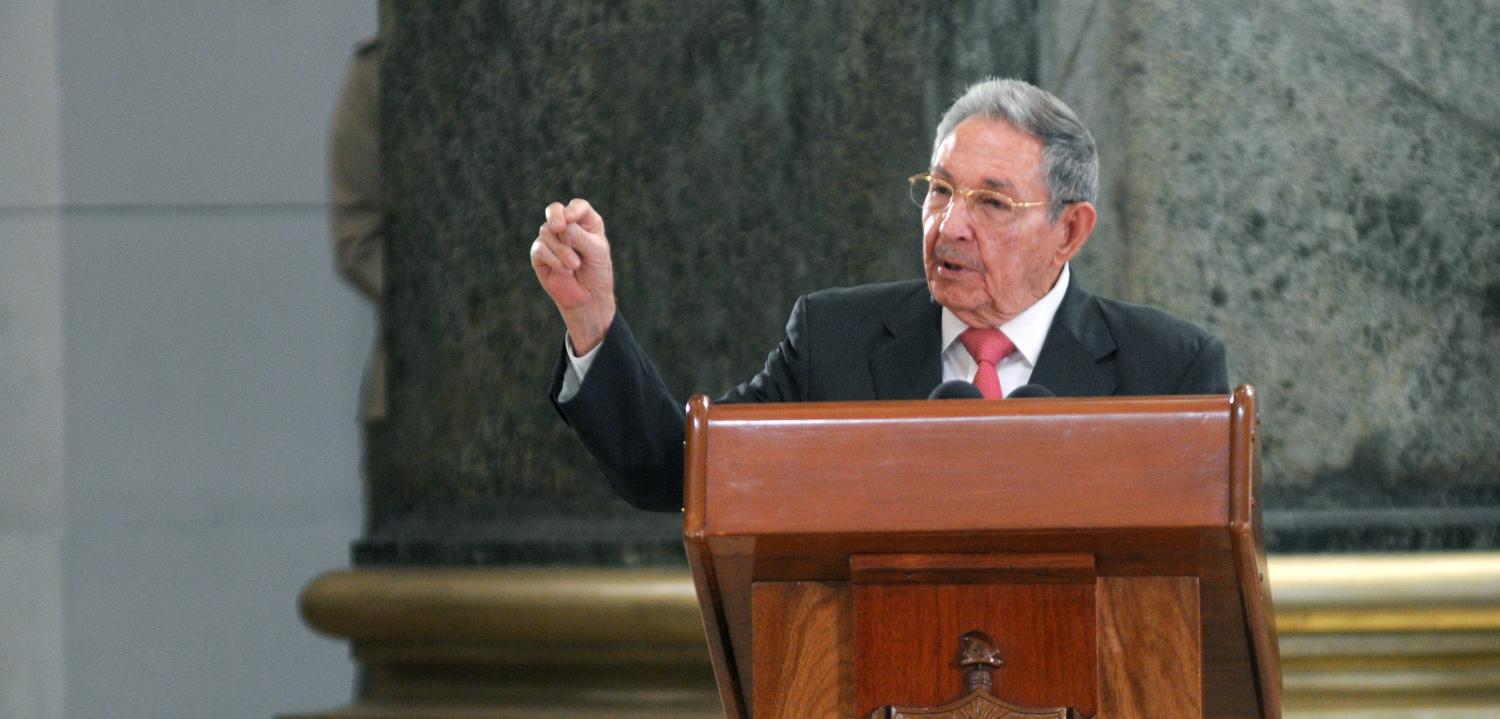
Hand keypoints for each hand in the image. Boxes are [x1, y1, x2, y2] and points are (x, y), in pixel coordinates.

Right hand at [530, 198, 615, 353]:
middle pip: (554, 211)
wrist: (588, 299)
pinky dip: (553, 259)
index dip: (573, 211)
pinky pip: (540, 248)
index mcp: (585, 222)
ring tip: (574, 265)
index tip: (570, 220)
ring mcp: (552, 239)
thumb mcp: (596, 253)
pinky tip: (565, 270)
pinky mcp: (539, 254)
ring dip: (561, 249)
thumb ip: (580, 238)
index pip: (577, 207)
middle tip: (559, 227)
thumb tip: (562, 228)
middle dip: (555, 216)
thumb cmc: (597, 273)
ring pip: (546, 231)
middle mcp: (567, 227)